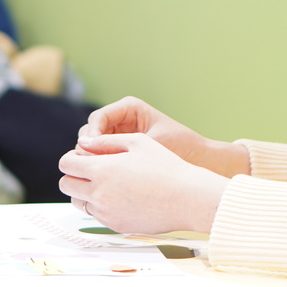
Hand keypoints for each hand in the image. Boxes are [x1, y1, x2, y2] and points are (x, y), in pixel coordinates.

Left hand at [58, 133, 228, 234]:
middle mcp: (99, 193)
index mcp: (102, 169)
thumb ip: (105, 141)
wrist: (187, 198)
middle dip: (74, 175)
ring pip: (78, 202)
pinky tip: (119, 196)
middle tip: (91, 170)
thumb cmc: (166, 167)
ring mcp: (106, 212)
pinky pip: (96, 215)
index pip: (66, 164)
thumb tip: (83, 143)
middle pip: (66, 184)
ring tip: (105, 183)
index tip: (83, 156)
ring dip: (84, 191)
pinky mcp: (116, 225)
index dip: (72, 158)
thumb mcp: (137, 142)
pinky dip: (100, 205)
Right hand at [79, 97, 248, 176]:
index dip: (91, 135)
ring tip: (97, 174)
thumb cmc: (181, 146)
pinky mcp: (122, 151)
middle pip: (91, 131)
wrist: (200, 160)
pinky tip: (104, 179)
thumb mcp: (149, 142)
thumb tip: (86, 149)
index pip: (98, 118)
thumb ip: (119, 145)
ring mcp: (120, 135)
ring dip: (93, 159)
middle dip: (88, 148)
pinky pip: (104, 157)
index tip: (91, 151)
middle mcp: (122, 119)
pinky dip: (101, 166)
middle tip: (90, 166)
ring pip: (94, 146)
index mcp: (129, 108)